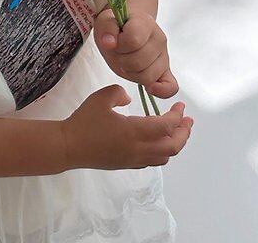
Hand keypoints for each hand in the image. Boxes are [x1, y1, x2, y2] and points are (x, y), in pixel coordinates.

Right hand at [61, 84, 193, 170]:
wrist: (69, 146)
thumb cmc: (84, 121)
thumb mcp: (100, 98)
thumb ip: (118, 92)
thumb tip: (129, 99)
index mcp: (134, 131)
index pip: (166, 126)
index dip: (177, 115)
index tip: (180, 105)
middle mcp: (139, 149)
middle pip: (173, 146)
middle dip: (184, 133)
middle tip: (187, 120)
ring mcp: (134, 160)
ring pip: (165, 157)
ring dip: (175, 144)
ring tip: (176, 132)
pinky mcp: (127, 165)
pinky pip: (153, 161)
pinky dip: (162, 151)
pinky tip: (156, 141)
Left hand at [93, 7, 178, 97]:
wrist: (126, 29)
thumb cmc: (116, 27)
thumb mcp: (105, 22)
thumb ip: (107, 29)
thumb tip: (109, 43)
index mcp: (145, 23)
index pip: (133, 40)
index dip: (119, 44)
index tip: (114, 40)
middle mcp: (159, 39)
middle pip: (139, 62)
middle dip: (122, 60)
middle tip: (119, 53)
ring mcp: (164, 56)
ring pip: (148, 76)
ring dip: (131, 73)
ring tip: (126, 61)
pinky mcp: (166, 71)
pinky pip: (171, 86)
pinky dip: (161, 91)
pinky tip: (150, 88)